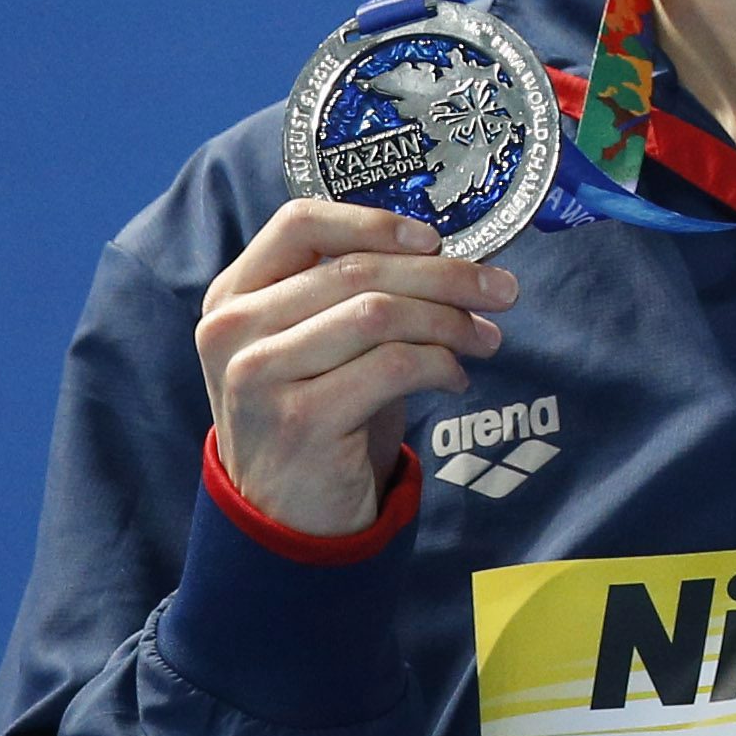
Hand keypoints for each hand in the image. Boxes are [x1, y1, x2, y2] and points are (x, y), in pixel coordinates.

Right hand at [195, 199, 515, 536]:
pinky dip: (442, 366)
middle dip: (447, 277)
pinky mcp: (300, 419)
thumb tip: (454, 259)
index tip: (435, 241)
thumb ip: (357, 293)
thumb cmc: (318, 410)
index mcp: (233, 295)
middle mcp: (233, 329)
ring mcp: (259, 375)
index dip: (375, 224)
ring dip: (451, 322)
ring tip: (486, 340)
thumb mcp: (319, 342)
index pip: (299, 223)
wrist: (286, 511)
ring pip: (380, 314)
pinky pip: (395, 366)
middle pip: (358, 270)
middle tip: (503, 291)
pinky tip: (456, 380)